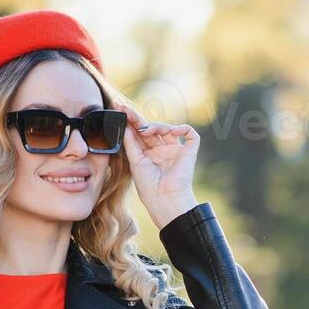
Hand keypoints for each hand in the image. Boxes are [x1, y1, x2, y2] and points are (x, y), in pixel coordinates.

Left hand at [114, 99, 199, 228]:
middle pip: (152, 128)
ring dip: (156, 125)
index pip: (140, 134)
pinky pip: (190, 134)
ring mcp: (176, 151)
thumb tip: (124, 125)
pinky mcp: (189, 152)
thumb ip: (130, 142)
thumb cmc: (148, 186)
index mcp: (149, 155)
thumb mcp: (135, 161)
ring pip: (168, 129)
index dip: (131, 122)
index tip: (119, 110)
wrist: (164, 199)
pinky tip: (172, 131)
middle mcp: (163, 151)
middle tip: (125, 109)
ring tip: (145, 130)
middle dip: (138, 118)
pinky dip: (182, 128)